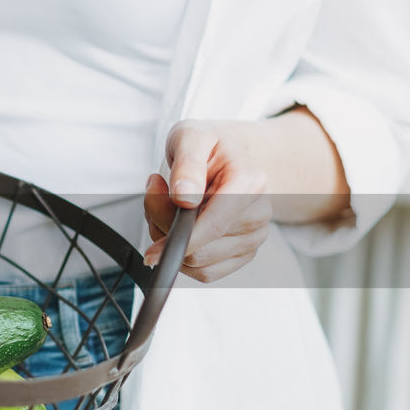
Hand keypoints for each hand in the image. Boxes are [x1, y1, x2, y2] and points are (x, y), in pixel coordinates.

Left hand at [143, 120, 272, 282]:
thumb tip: (185, 197)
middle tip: (157, 197)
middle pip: (201, 248)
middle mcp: (258, 213)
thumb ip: (188, 164)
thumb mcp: (191, 137)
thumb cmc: (208, 145)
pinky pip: (205, 272)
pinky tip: (181, 229)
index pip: (215, 224)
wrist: (226, 155)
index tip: (152, 250)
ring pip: (200, 263)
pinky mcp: (243, 254)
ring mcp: (253, 237)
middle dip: (166, 230)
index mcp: (249, 182)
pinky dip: (183, 256)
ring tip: (171, 208)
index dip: (181, 240)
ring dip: (172, 242)